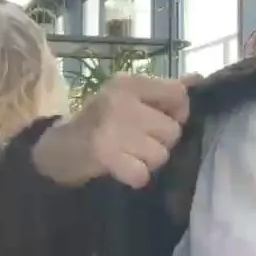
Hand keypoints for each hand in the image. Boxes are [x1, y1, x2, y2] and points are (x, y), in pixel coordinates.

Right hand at [32, 73, 201, 188]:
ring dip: (148, 160)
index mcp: (129, 83)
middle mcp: (122, 101)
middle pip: (172, 130)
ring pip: (161, 154)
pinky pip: (142, 173)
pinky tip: (122, 167)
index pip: (179, 95)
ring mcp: (113, 128)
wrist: (57, 146)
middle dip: (160, 141)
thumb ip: (163, 91)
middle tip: (138, 141)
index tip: (161, 118)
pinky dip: (135, 175)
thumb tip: (198, 79)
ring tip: (129, 153)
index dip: (178, 112)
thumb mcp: (127, 97)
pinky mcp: (105, 155)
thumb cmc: (100, 120)